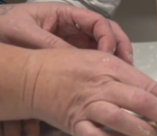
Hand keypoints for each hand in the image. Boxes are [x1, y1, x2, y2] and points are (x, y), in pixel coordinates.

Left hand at [0, 2, 131, 62]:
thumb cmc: (3, 28)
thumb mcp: (24, 33)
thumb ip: (50, 44)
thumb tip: (77, 59)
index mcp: (64, 15)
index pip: (97, 21)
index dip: (108, 37)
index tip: (107, 55)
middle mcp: (73, 27)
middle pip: (108, 33)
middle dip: (120, 48)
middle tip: (126, 65)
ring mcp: (74, 41)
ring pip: (104, 47)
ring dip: (116, 60)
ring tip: (121, 75)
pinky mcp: (72, 56)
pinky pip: (93, 61)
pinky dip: (104, 70)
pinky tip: (106, 81)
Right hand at [22, 48, 156, 135]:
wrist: (32, 77)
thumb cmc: (70, 69)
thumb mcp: (102, 62)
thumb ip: (129, 79)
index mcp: (114, 69)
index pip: (153, 88)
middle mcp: (103, 86)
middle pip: (142, 101)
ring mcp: (89, 105)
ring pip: (119, 117)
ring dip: (141, 128)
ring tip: (156, 135)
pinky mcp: (75, 122)